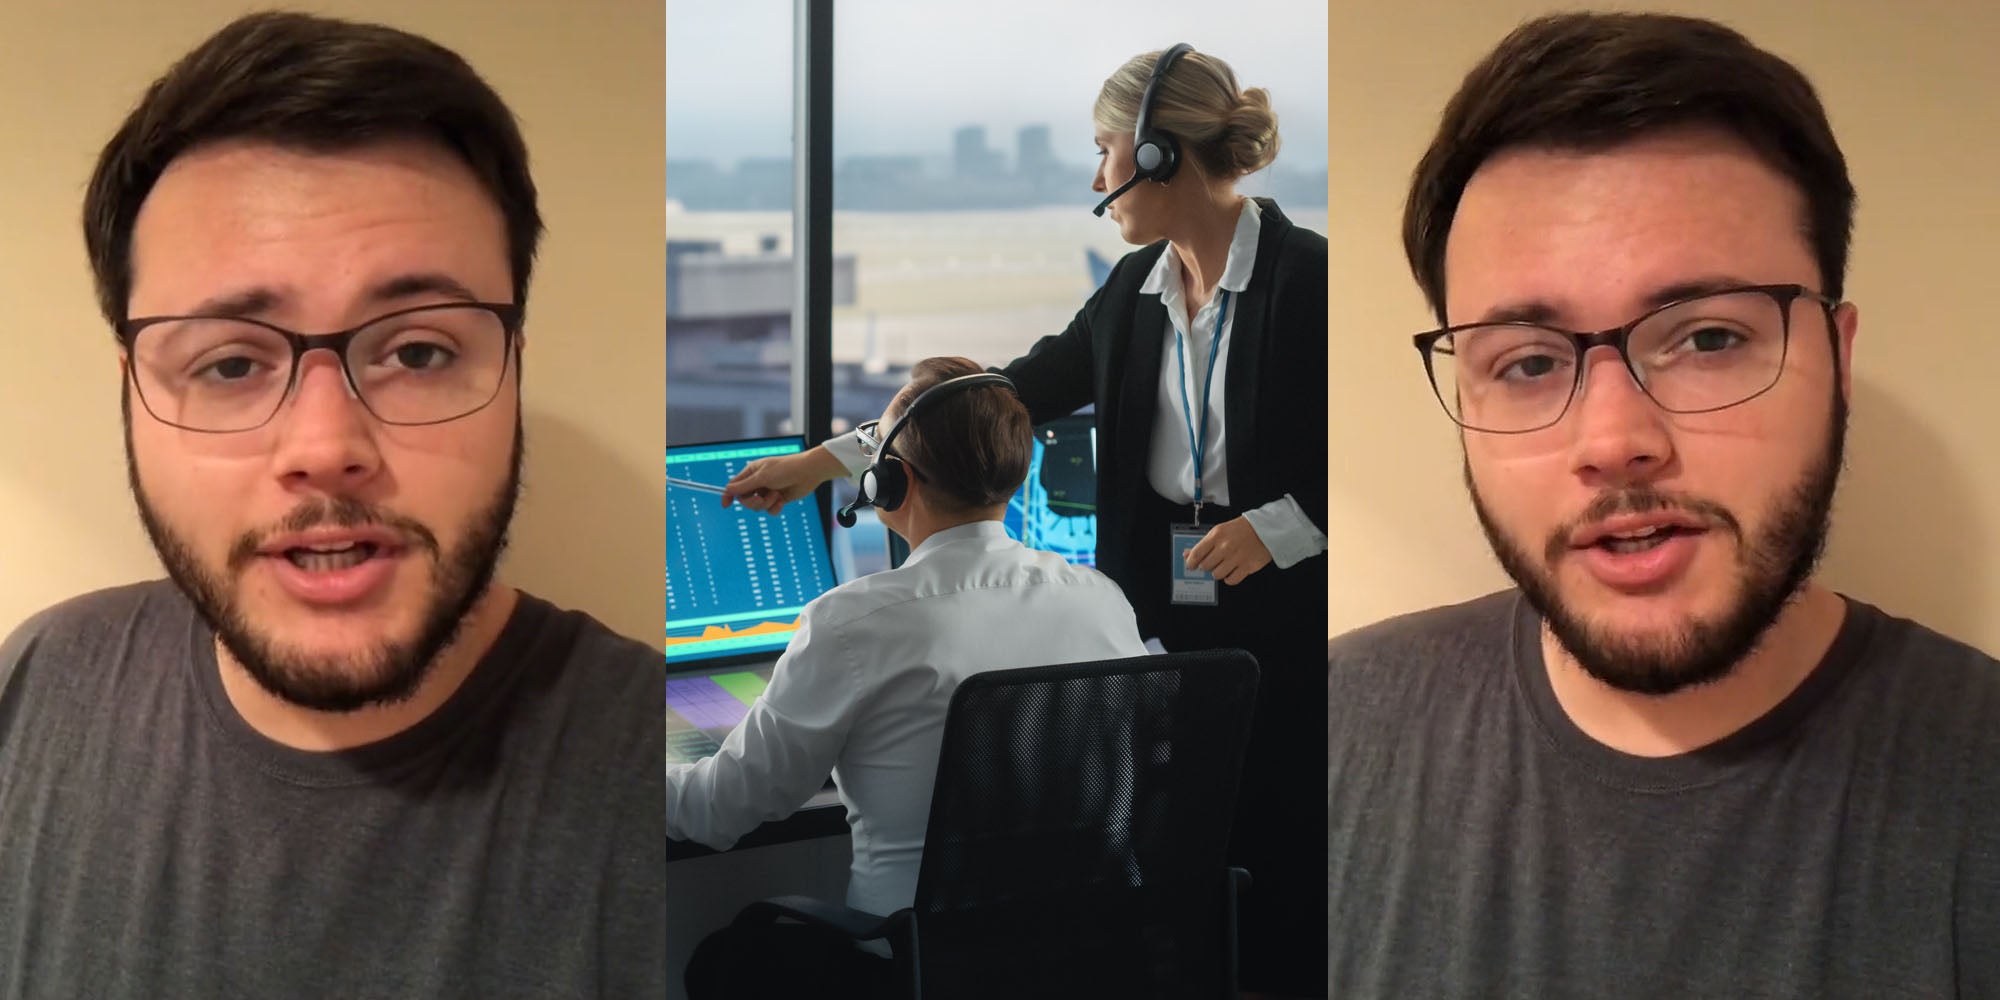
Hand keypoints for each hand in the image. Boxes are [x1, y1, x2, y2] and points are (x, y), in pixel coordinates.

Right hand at [719, 446, 845, 512]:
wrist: (808, 473)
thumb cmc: (785, 469)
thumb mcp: (762, 477)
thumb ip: (745, 486)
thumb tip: (728, 490)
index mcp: (751, 472)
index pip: (735, 486)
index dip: (728, 495)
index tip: (725, 506)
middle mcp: (758, 482)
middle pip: (745, 500)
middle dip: (752, 502)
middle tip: (761, 500)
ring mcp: (768, 491)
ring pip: (758, 507)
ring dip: (766, 504)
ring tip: (776, 496)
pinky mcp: (778, 499)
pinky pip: (770, 510)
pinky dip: (775, 507)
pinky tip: (782, 500)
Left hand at [1184, 516, 1271, 585]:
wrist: (1264, 529)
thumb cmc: (1241, 529)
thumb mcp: (1219, 531)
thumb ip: (1203, 544)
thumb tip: (1187, 555)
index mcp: (1217, 535)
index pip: (1196, 554)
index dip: (1191, 562)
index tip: (1190, 566)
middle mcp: (1225, 547)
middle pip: (1205, 566)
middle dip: (1207, 566)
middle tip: (1213, 561)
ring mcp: (1236, 557)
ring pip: (1217, 575)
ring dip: (1218, 572)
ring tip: (1224, 565)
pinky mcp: (1247, 567)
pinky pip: (1231, 580)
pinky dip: (1229, 578)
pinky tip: (1232, 571)